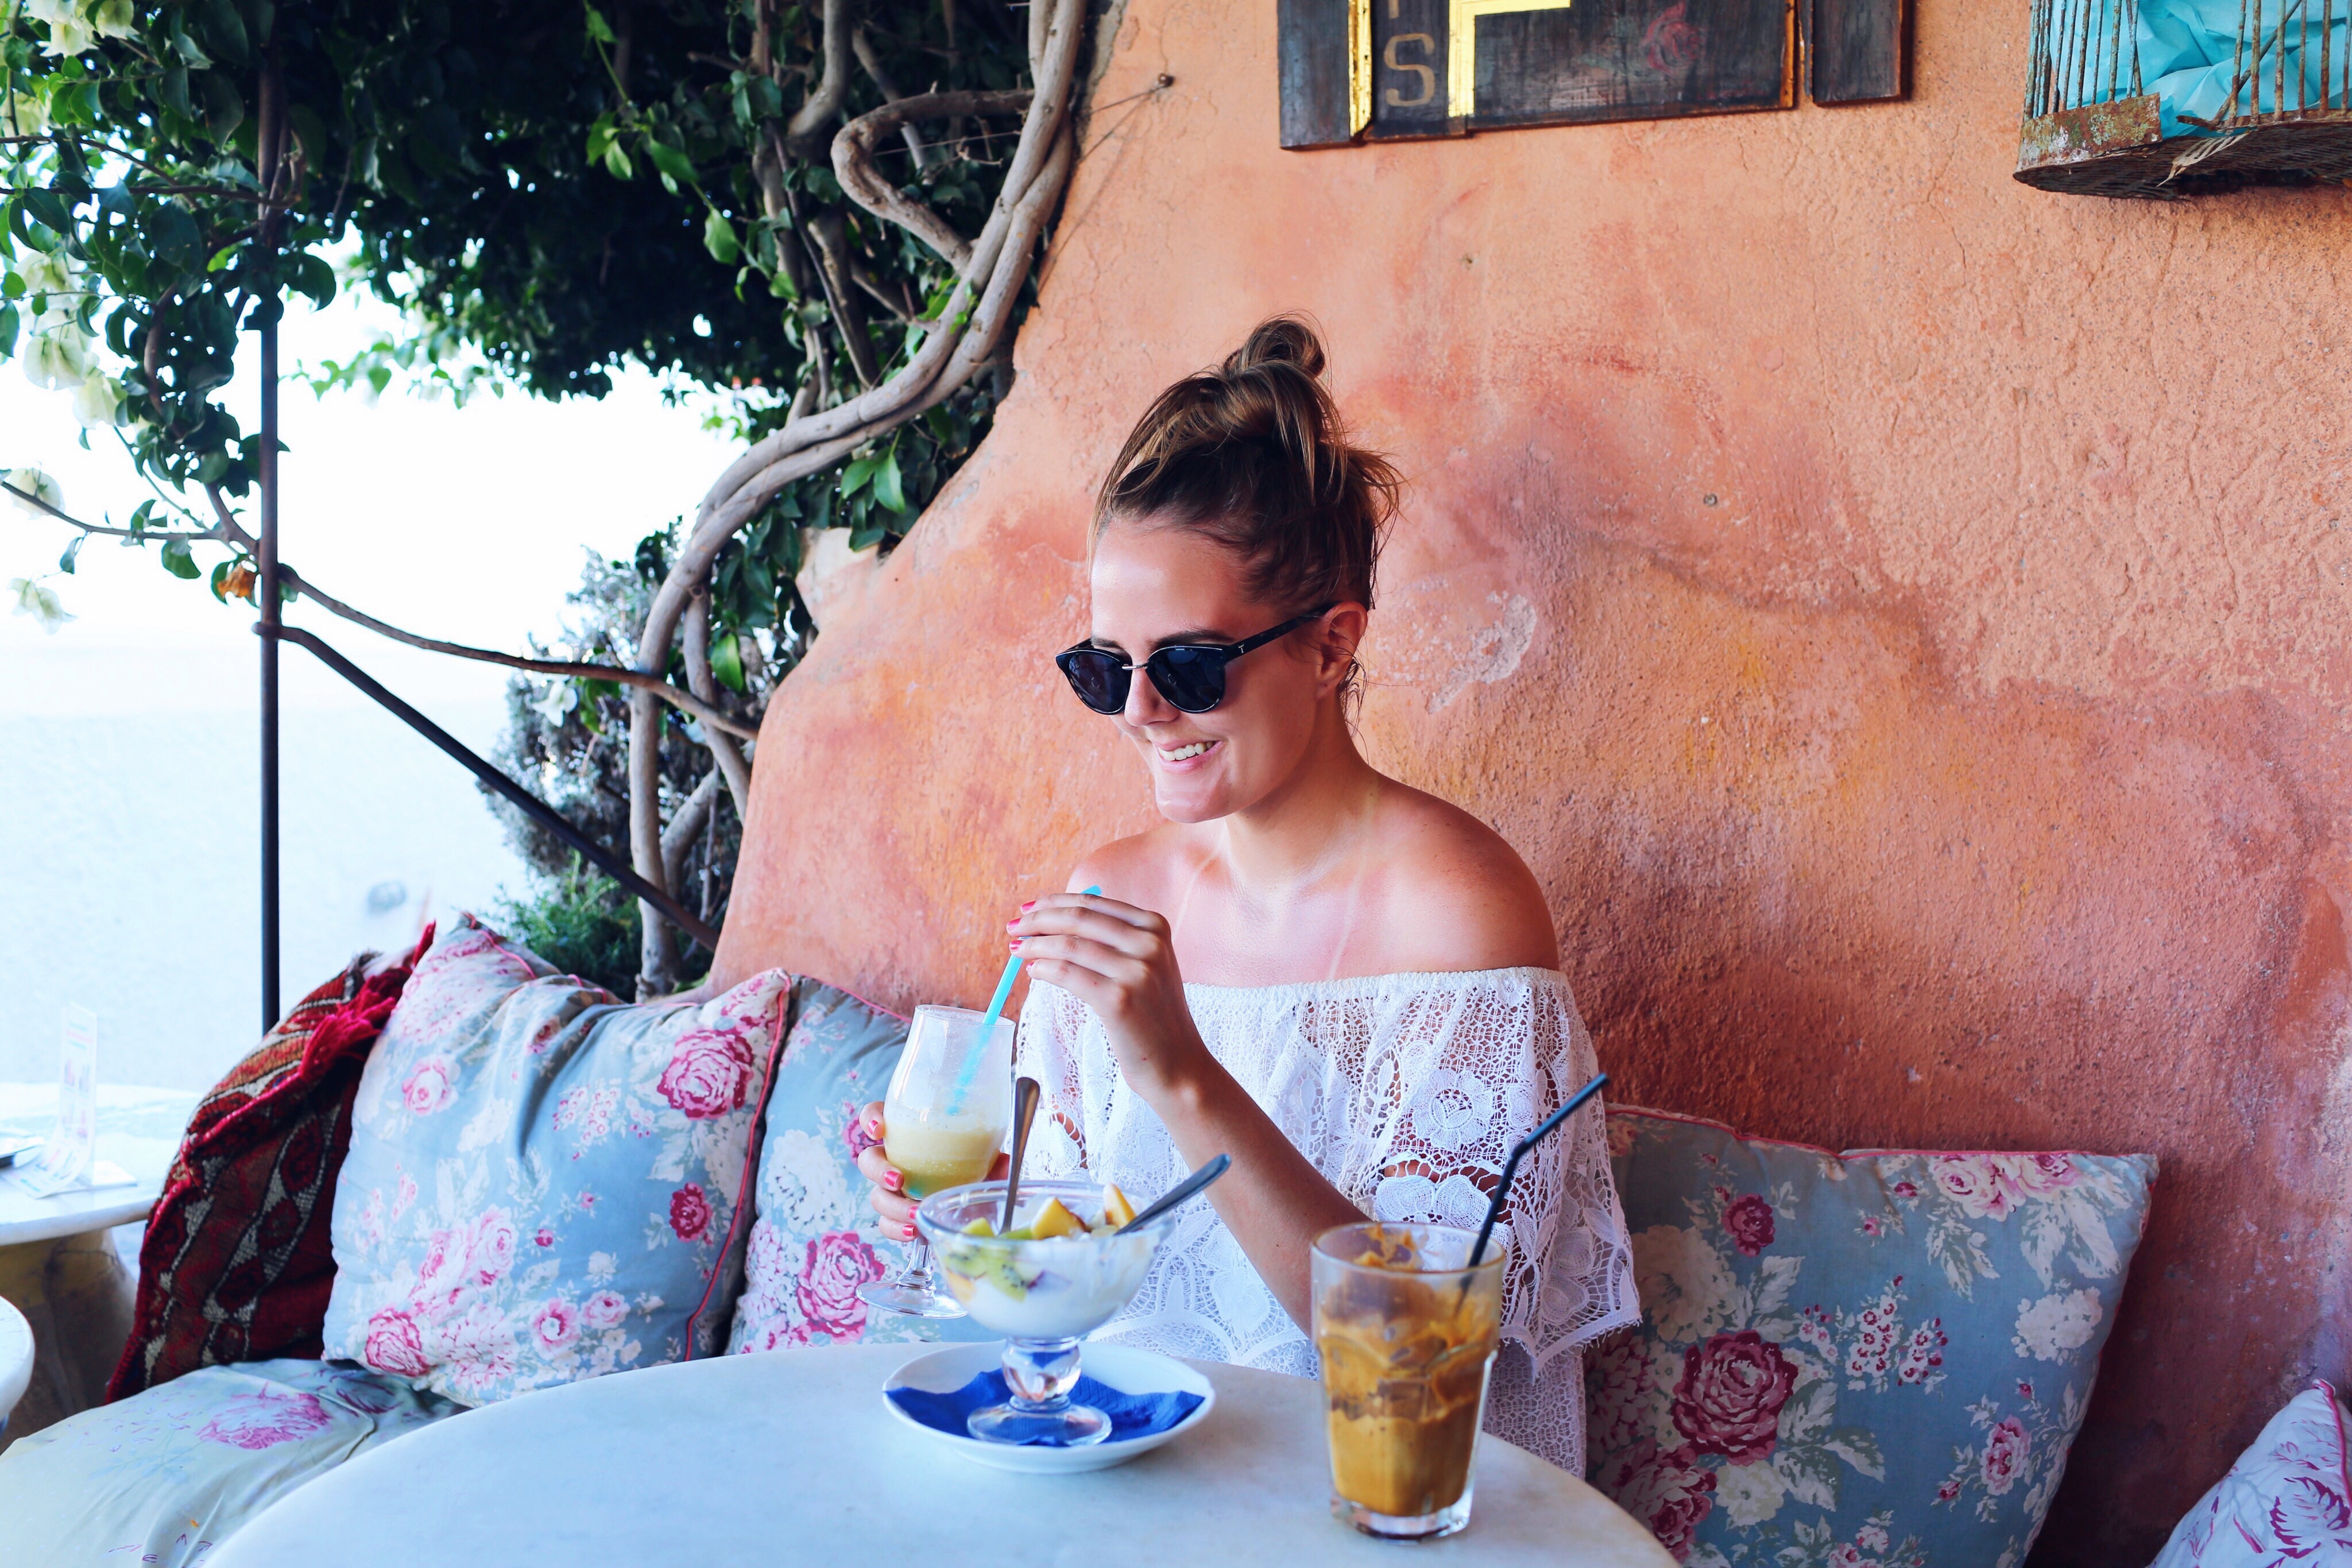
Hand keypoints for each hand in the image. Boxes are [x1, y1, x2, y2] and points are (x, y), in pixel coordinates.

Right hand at [854, 1101, 1009, 1239]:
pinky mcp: (897, 1216)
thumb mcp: (984, 1157)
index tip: (879, 1129)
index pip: (878, 1115)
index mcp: (908, 1134)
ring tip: (915, 1215)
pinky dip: (896, 1230)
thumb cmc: (973, 1167)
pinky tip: (913, 1232)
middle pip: (869, 1160)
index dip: (871, 1118)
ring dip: (893, 1207)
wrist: (975, 1200)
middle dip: (878, 1170)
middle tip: (900, 1180)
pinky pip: (886, 1224)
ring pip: (877, 1197)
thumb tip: (1005, 1163)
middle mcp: (895, 1159)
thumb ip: (993, 1159)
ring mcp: (893, 1190)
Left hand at [1007, 891, 1207, 1098]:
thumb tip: (1054, 921)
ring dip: (1034, 945)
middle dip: (1038, 920)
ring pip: (1069, 945)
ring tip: (1017, 950)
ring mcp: (1136, 971)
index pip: (1093, 903)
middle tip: (1013, 928)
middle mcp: (1149, 943)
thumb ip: (1113, 940)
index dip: (1054, 903)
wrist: (1178, 1065)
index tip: (1029, 909)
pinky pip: (1067, 974)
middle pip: (1078, 919)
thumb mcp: (1146, 965)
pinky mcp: (1119, 999)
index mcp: (1155, 926)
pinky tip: (1033, 972)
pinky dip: (1043, 969)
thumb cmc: (1153, 1016)